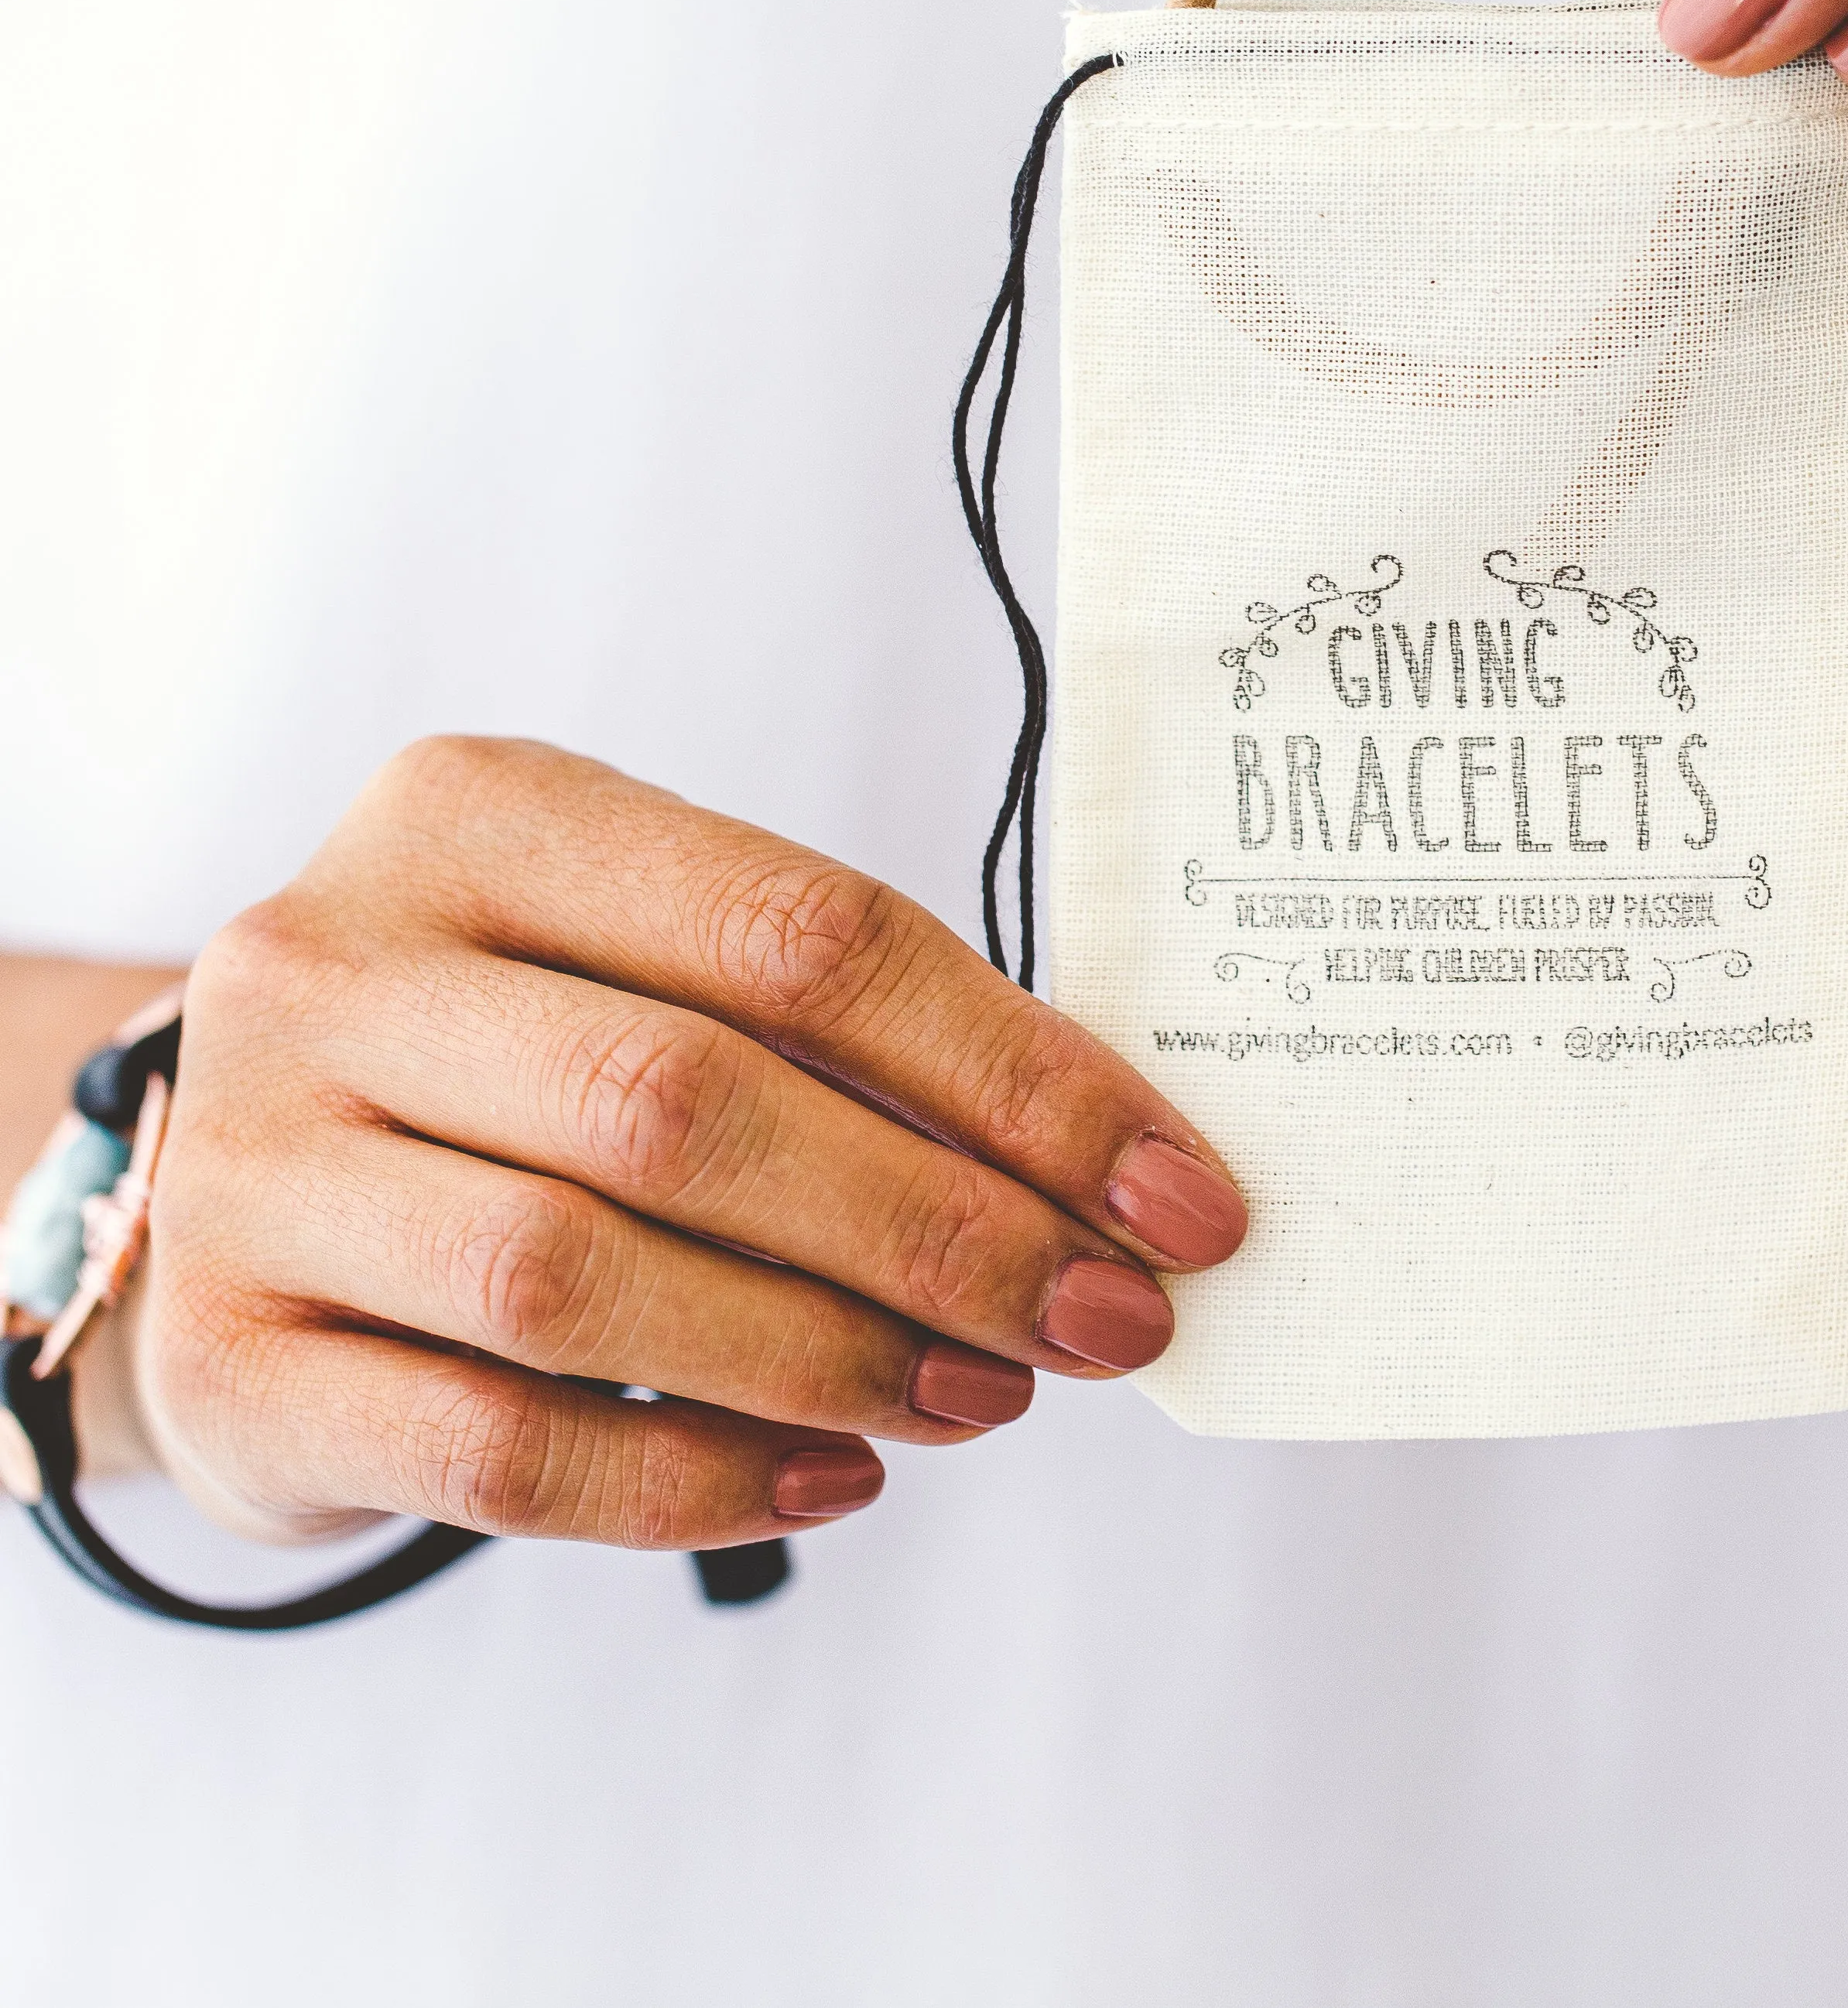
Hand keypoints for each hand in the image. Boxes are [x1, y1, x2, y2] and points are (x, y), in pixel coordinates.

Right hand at [106, 737, 1244, 1547]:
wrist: (233, 1179)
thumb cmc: (513, 1054)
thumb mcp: (642, 963)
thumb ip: (829, 1034)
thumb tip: (1102, 1175)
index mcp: (481, 813)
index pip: (804, 935)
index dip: (1018, 1075)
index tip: (1173, 1192)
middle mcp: (338, 962)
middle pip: (698, 1105)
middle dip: (946, 1231)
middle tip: (1103, 1317)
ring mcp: (256, 1161)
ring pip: (587, 1276)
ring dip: (833, 1354)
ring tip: (989, 1395)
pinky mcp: (227, 1358)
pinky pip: (496, 1449)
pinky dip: (694, 1479)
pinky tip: (834, 1473)